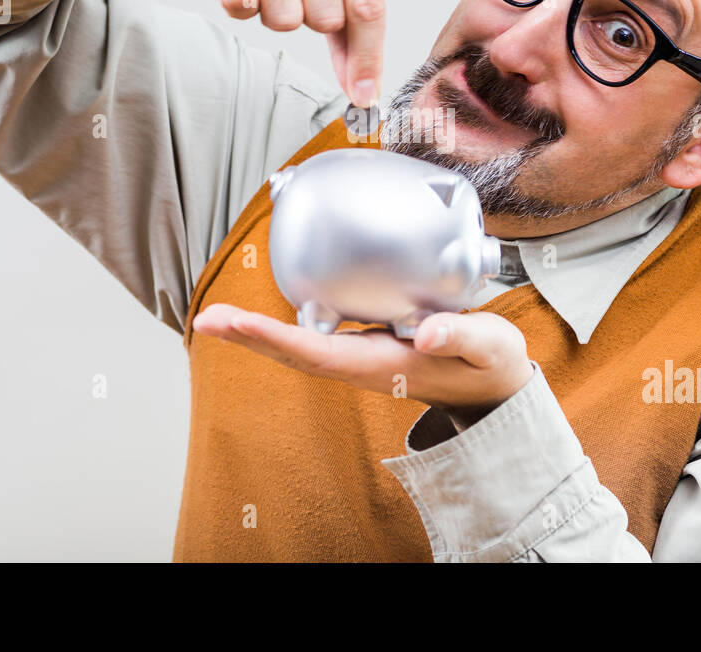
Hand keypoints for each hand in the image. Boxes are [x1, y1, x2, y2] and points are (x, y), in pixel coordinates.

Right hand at [101, 0, 385, 107]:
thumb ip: (355, 34)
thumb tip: (364, 90)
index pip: (369, 4)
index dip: (367, 56)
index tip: (363, 95)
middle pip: (328, 18)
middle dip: (313, 21)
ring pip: (287, 19)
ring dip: (278, 16)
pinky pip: (242, 5)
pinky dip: (243, 11)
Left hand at [192, 304, 535, 427]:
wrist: (494, 391)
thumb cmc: (489, 367)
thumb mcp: (488, 349)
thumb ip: (461, 337)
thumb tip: (428, 331)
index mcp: (384, 366)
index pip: (317, 353)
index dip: (274, 337)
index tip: (237, 323)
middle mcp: (363, 365)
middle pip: (295, 352)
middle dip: (250, 336)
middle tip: (207, 317)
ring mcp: (362, 358)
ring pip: (300, 345)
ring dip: (258, 333)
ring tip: (219, 316)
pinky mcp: (367, 346)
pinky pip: (317, 336)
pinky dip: (286, 324)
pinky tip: (269, 309)